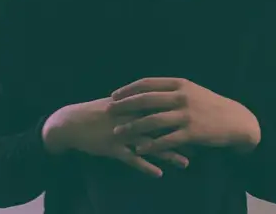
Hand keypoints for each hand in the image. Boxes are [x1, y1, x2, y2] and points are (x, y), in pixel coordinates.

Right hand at [42, 98, 189, 176]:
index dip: (184, 117)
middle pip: (163, 127)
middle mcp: (133, 117)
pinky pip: (131, 159)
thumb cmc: (102, 112)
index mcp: (137, 104)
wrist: (73, 122)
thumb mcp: (125, 102)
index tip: (202, 123)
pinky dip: (145, 166)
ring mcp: (122, 133)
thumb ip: (145, 103)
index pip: (166, 109)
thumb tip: (165, 102)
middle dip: (183, 136)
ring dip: (169, 154)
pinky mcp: (112, 147)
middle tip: (202, 144)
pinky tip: (158, 174)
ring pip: (150, 144)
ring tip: (186, 163)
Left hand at [108, 78, 260, 154]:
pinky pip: (166, 140)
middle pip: (146, 100)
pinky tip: (139, 149)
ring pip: (152, 120)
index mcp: (181, 84)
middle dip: (124, 105)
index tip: (114, 95)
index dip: (129, 89)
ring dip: (132, 127)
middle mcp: (182, 97)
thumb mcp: (193, 91)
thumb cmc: (210, 106)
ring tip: (117, 132)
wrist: (235, 120)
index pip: (148, 83)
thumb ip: (172, 90)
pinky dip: (151, 145)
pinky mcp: (191, 132)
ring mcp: (187, 115)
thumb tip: (147, 91)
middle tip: (108, 110)